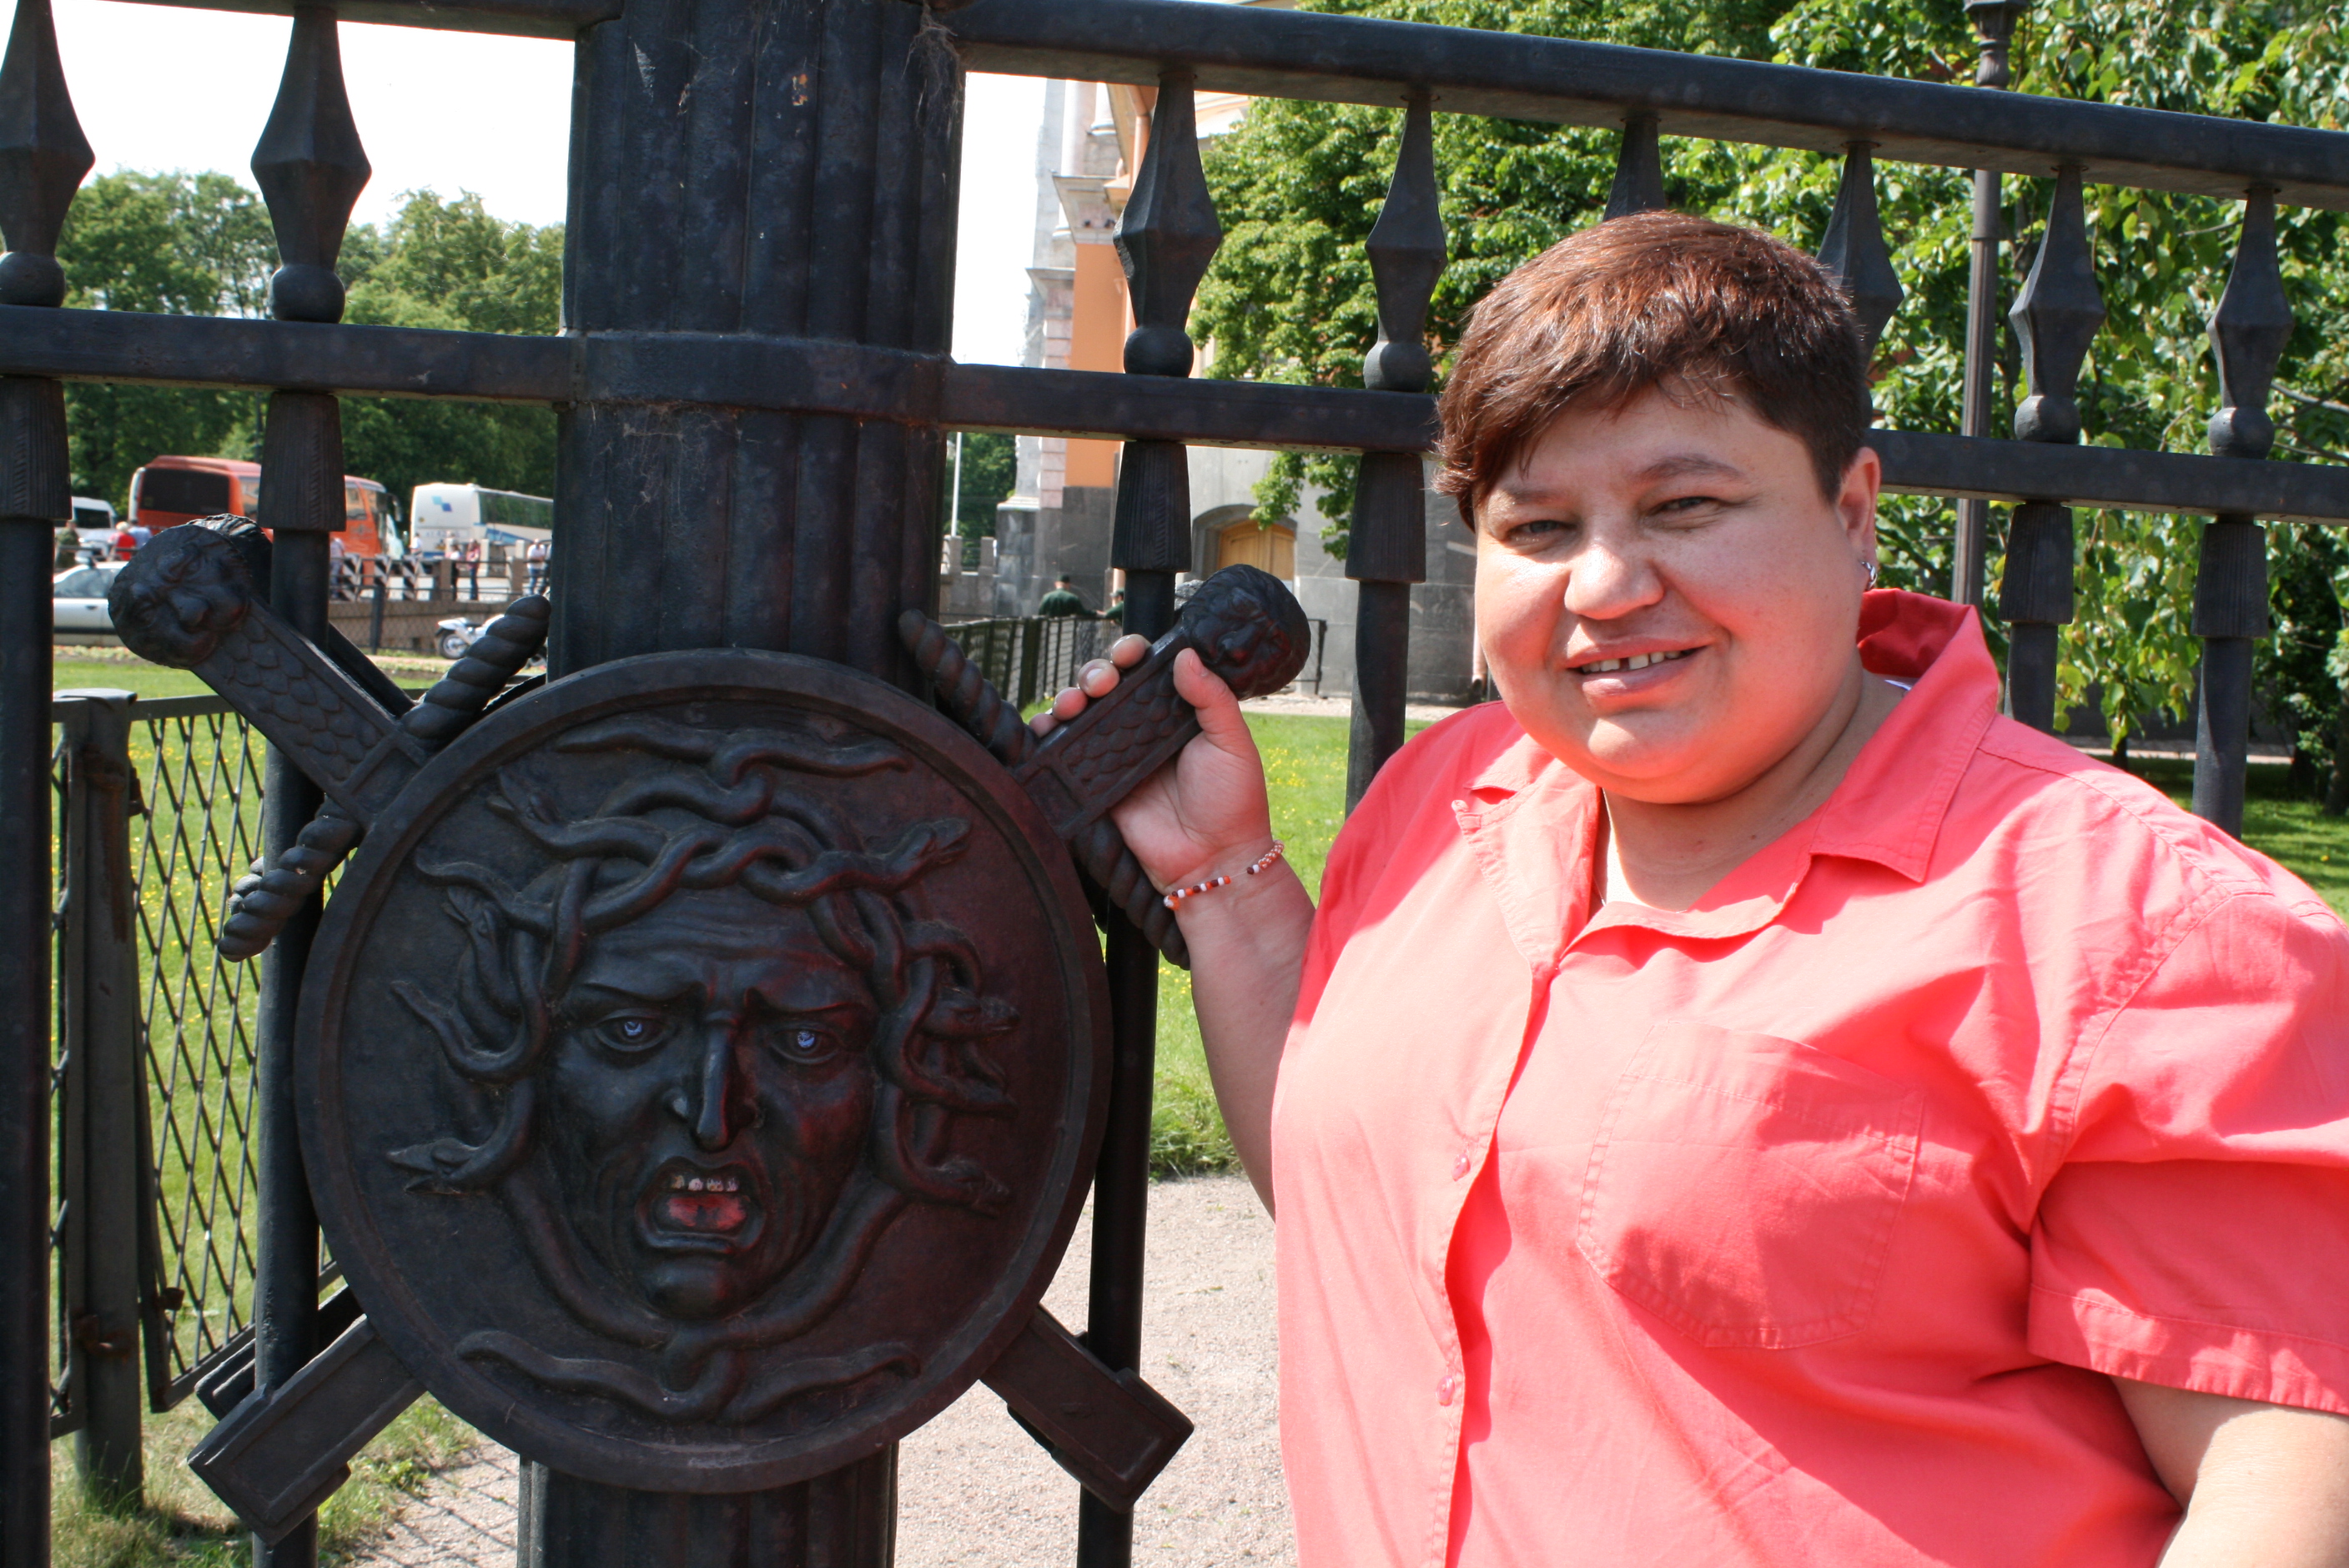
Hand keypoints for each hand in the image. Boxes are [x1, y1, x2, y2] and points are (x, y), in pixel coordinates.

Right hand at [1033, 633, 1276, 893]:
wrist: (1213, 860)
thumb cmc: (1232, 801)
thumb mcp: (1231, 742)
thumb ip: (1212, 697)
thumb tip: (1185, 654)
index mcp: (1174, 712)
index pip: (1145, 671)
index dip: (1132, 654)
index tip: (1130, 653)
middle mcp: (1141, 729)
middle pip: (1106, 686)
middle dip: (1096, 673)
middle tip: (1103, 684)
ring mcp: (1115, 756)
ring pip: (1081, 713)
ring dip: (1069, 696)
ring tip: (1073, 703)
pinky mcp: (1095, 785)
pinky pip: (1063, 754)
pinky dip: (1046, 735)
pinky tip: (1045, 726)